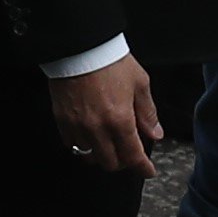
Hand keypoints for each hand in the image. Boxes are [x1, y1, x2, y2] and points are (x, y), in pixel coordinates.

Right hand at [49, 55, 161, 172]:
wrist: (80, 46)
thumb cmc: (111, 60)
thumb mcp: (139, 83)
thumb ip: (148, 112)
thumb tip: (155, 133)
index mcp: (120, 120)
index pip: (133, 156)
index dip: (142, 168)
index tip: (148, 170)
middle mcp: (98, 128)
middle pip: (110, 163)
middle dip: (123, 162)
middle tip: (128, 152)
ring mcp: (77, 126)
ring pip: (89, 156)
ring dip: (101, 155)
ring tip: (107, 144)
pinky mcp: (62, 120)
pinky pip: (71, 143)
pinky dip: (81, 144)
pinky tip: (89, 135)